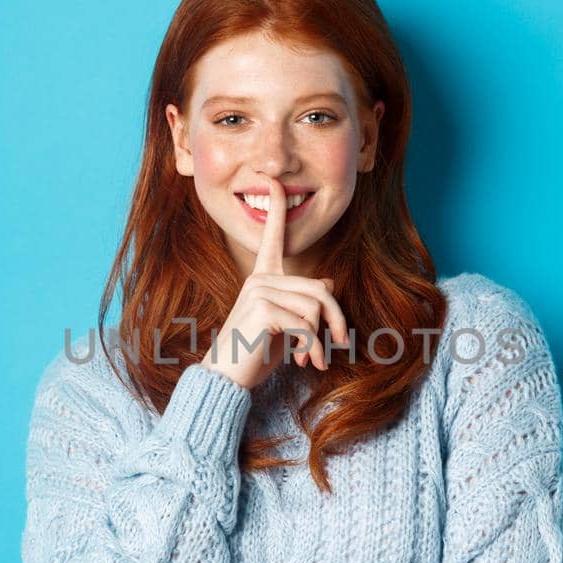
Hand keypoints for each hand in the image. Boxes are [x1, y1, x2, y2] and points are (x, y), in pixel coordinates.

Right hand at [202, 175, 350, 390]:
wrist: (226, 379)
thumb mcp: (286, 325)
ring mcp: (259, 291)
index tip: (273, 183)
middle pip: (319, 290)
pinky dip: (310, 347)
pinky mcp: (262, 308)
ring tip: (310, 359)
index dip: (275, 210)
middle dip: (335, 321)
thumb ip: (303, 303)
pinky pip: (305, 323)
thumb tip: (326, 283)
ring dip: (320, 340)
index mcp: (263, 278)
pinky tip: (303, 361)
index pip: (272, 238)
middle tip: (336, 346)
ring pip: (315, 308)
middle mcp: (259, 278)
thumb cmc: (255, 353)